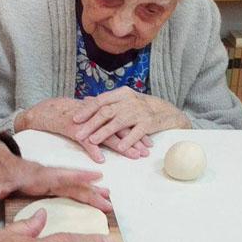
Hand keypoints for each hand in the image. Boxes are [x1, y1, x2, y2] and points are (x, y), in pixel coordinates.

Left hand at [0, 138, 109, 230]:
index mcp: (32, 175)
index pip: (58, 176)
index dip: (77, 177)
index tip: (96, 178)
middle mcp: (42, 175)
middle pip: (71, 181)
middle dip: (90, 190)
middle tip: (109, 201)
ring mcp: (43, 178)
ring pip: (71, 184)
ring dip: (89, 191)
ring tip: (108, 200)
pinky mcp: (42, 182)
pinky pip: (65, 187)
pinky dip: (80, 191)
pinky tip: (92, 196)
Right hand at [15, 97, 151, 161]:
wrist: (50, 110)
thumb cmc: (72, 115)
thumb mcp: (92, 116)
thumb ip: (105, 121)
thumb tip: (120, 129)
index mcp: (103, 113)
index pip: (125, 123)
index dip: (137, 133)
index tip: (149, 144)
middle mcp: (98, 117)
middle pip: (120, 129)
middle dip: (135, 140)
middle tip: (146, 152)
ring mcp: (87, 123)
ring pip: (107, 136)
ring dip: (121, 146)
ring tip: (133, 156)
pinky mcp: (74, 129)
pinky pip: (85, 141)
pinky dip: (93, 150)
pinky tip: (101, 160)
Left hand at [72, 87, 190, 151]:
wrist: (166, 112)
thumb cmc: (140, 107)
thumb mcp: (123, 100)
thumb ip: (106, 101)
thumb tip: (85, 100)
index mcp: (122, 94)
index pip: (101, 100)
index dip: (87, 110)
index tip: (74, 119)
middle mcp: (130, 101)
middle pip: (107, 111)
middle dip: (91, 123)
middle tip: (78, 133)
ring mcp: (140, 112)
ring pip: (119, 121)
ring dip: (105, 132)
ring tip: (93, 140)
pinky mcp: (149, 123)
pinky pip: (137, 132)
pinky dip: (129, 140)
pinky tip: (121, 147)